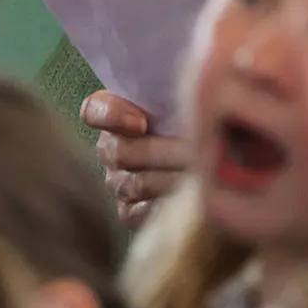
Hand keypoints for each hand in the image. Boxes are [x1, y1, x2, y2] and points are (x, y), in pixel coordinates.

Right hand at [81, 91, 193, 228]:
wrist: (212, 161)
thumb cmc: (198, 119)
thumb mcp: (187, 100)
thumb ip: (176, 95)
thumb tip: (193, 96)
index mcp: (116, 113)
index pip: (95, 111)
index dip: (111, 115)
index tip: (142, 122)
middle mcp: (111, 149)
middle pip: (120, 152)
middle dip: (162, 151)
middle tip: (195, 150)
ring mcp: (118, 182)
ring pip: (136, 183)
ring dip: (172, 177)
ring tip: (202, 172)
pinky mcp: (129, 212)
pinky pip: (139, 212)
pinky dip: (167, 204)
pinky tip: (191, 197)